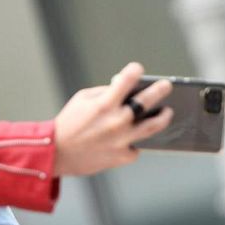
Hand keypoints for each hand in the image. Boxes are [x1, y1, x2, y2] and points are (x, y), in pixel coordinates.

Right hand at [51, 63, 174, 176]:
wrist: (56, 153)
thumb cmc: (69, 123)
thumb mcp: (82, 99)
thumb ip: (105, 92)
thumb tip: (125, 87)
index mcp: (104, 104)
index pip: (126, 80)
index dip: (134, 71)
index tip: (138, 69)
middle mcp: (117, 121)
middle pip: (147, 101)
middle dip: (160, 90)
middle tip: (167, 85)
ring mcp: (122, 139)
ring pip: (153, 126)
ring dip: (163, 117)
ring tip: (167, 111)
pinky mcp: (123, 155)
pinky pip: (136, 146)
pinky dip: (135, 140)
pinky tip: (134, 137)